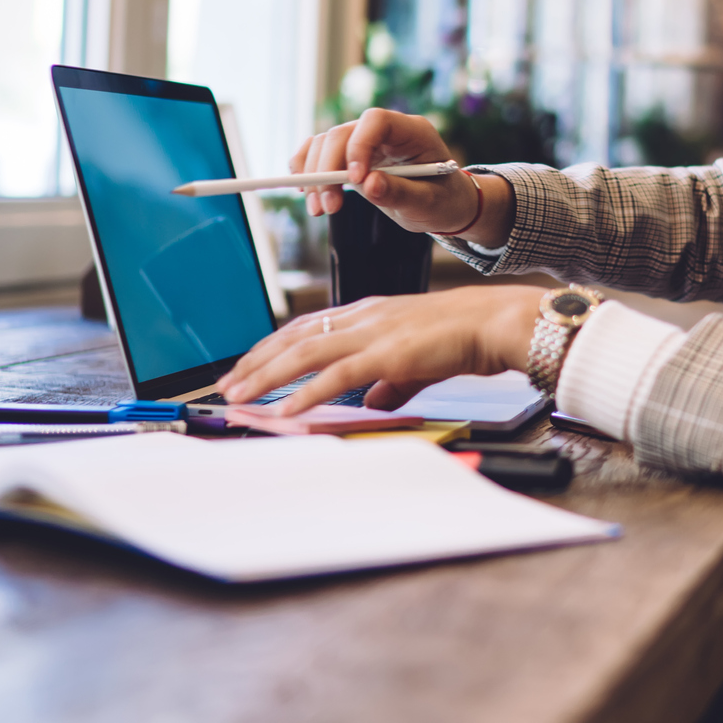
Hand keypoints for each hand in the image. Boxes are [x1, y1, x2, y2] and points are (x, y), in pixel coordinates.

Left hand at [216, 285, 541, 414]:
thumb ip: (391, 382)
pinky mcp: (388, 354)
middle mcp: (363, 317)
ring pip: (306, 353)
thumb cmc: (464, 337)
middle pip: (295, 337)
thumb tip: (373, 402)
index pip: (306, 326)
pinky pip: (337, 375)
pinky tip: (286, 409)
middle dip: (256, 362)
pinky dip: (307, 393)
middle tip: (227, 385)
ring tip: (241, 396)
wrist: (495, 322)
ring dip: (268, 376)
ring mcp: (373, 333)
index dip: (272, 346)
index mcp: (368, 313)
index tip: (247, 365)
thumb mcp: (417, 360)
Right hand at [290, 107, 513, 243]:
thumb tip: (368, 184)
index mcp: (413, 131)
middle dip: (329, 169)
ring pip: (326, 143)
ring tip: (320, 209)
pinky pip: (320, 152)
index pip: (377, 121)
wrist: (443, 205)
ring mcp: (366, 141)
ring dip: (315, 175)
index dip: (359, 145)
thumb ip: (401, 192)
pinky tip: (306, 193)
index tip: (355, 180)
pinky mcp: (351, 156)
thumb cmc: (442, 201)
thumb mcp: (428, 203)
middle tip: (329, 207)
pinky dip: (308, 170)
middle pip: (343, 133)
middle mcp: (385, 131)